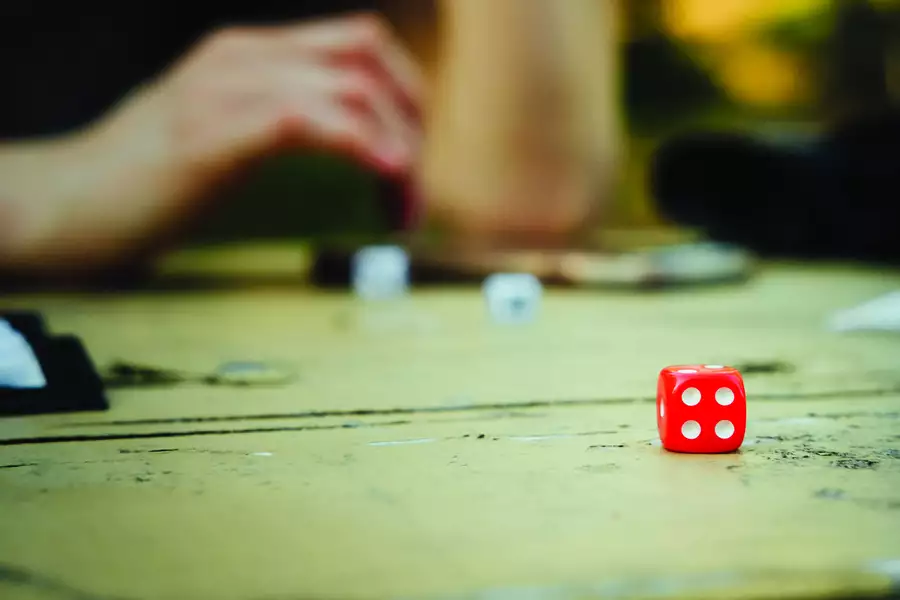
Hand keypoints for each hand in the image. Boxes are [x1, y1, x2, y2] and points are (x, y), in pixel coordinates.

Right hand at [0, 14, 424, 271]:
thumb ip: (280, 122)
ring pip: (352, 89)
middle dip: (412, 123)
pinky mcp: (213, 133)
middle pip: (368, 57)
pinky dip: (362, 147)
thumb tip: (354, 144)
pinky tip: (385, 178)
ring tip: (400, 209)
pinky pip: (309, 120)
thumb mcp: (223, 132)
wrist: (65, 204)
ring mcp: (225, 89)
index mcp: (249, 54)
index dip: (405, 96)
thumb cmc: (145, 181)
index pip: (359, 43)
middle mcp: (242, 57)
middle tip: (411, 191)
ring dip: (397, 152)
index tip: (412, 157)